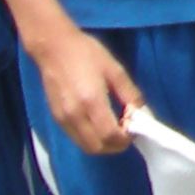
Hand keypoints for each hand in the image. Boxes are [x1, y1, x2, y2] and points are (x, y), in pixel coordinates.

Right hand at [32, 24, 147, 156]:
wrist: (53, 47)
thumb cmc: (86, 54)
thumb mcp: (115, 70)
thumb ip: (130, 94)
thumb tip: (141, 113)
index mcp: (92, 102)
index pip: (110, 136)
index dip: (125, 138)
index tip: (133, 128)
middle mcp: (75, 115)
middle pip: (98, 147)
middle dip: (115, 145)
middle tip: (125, 130)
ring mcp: (63, 119)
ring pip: (86, 146)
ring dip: (103, 144)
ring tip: (113, 127)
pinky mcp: (56, 118)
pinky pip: (76, 138)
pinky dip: (90, 138)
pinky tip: (98, 123)